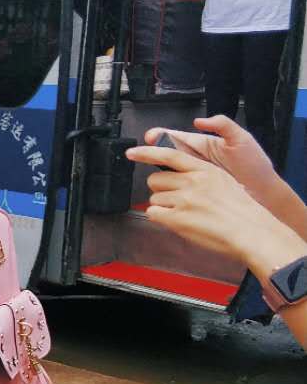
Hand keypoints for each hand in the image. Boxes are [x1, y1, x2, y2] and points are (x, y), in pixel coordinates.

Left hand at [124, 145, 278, 261]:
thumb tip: (180, 178)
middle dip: (160, 190)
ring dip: (163, 207)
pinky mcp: (177, 218)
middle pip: (155, 179)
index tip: (132, 152)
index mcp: (205, 170)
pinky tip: (178, 221)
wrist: (251, 231)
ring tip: (185, 214)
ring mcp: (184, 199)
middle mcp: (193, 182)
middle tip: (176, 200)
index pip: (170, 155)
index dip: (147, 152)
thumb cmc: (242, 211)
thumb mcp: (224, 182)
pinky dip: (160, 218)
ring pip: (154, 198)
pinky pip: (153, 214)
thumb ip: (200, 176)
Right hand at [140, 115, 277, 203]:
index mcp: (202, 145)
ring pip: (167, 172)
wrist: (263, 191)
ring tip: (145, 169)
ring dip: (156, 172)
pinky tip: (159, 191)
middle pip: (165, 154)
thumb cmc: (254, 165)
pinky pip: (176, 190)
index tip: (149, 137)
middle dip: (150, 153)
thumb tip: (200, 121)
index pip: (175, 137)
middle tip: (136, 153)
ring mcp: (193, 177)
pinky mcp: (195, 192)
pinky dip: (166, 191)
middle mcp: (194, 160)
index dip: (160, 136)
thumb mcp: (241, 139)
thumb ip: (223, 125)